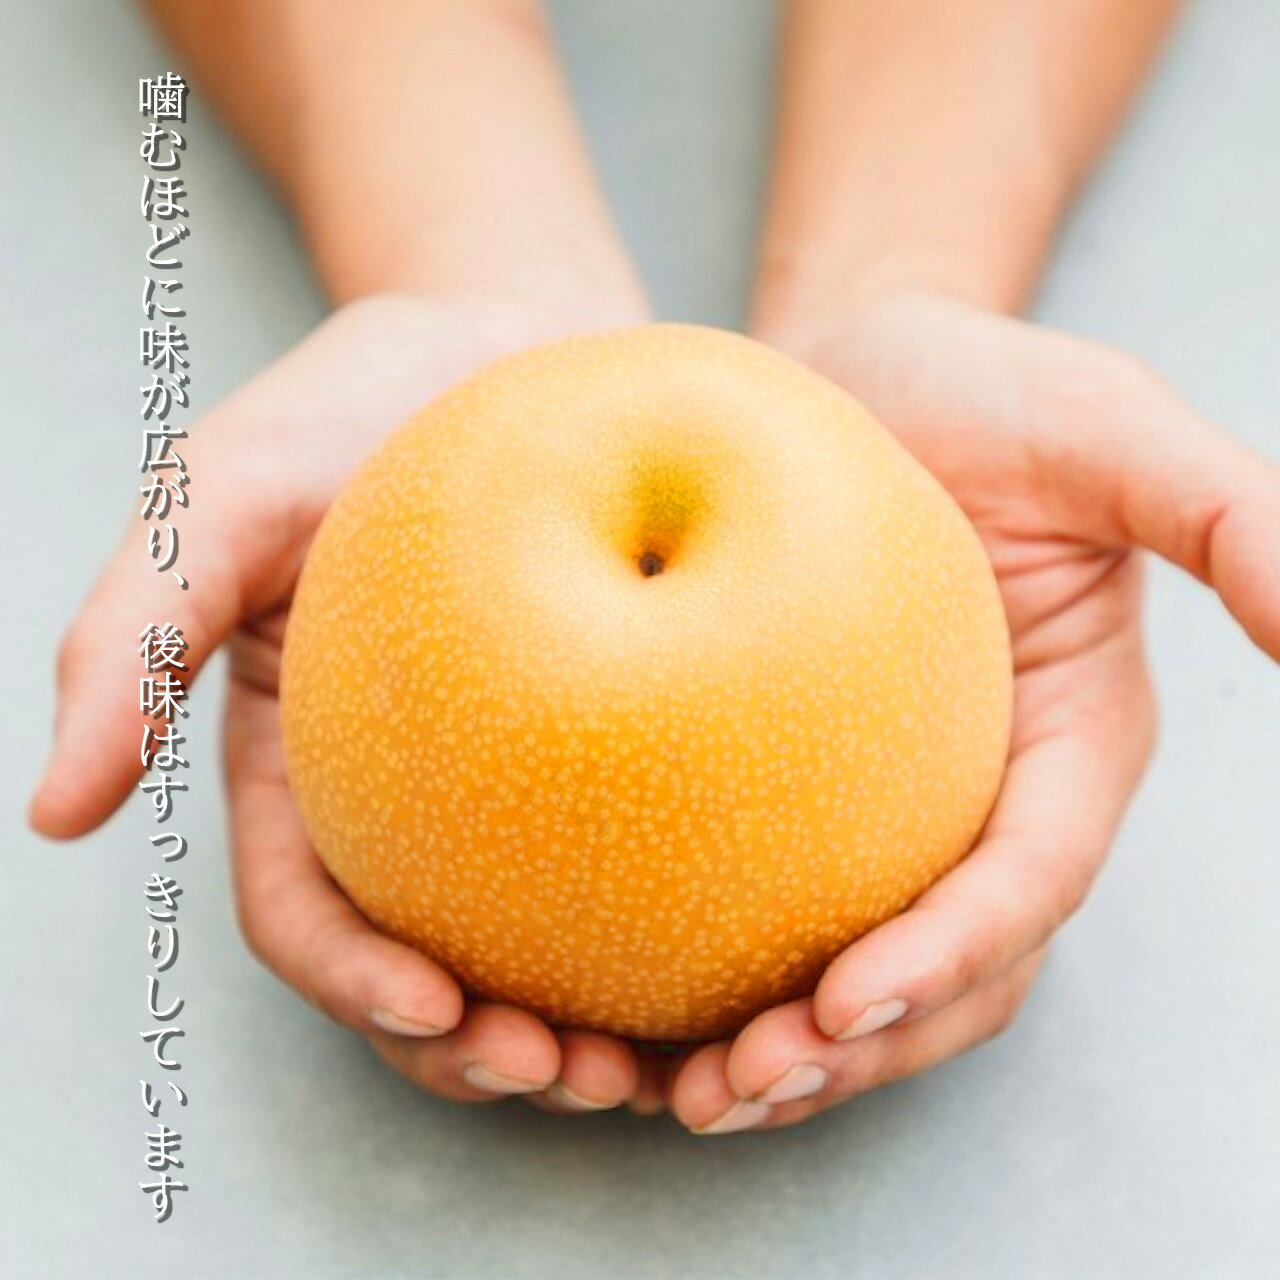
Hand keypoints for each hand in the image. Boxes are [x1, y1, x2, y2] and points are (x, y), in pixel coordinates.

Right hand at [29, 291, 653, 1115]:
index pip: (312, 916)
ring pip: (535, 943)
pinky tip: (734, 950)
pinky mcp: (614, 740)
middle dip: (486, 1050)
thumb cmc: (356, 403)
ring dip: (584, 1023)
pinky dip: (666, 924)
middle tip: (575, 1076)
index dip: (365, 988)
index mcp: (302, 765)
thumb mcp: (221, 493)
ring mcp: (511, 774)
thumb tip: (53, 813)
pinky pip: (637, 852)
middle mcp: (404, 793)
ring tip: (661, 1061)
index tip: (447, 1017)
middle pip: (431, 969)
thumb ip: (132, 637)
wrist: (510, 331)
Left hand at [671, 289, 1279, 1132]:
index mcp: (1068, 742)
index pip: (1026, 878)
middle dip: (858, 1048)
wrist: (847, 369)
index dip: (954, 951)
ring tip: (686, 1093)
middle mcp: (980, 797)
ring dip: (782, 1051)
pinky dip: (712, 975)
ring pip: (853, 970)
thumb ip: (1228, 513)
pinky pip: (763, 906)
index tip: (850, 999)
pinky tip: (631, 1010)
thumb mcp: (1106, 427)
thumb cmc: (980, 387)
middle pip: (944, 967)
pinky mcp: (790, 794)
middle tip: (745, 1087)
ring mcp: (885, 807)